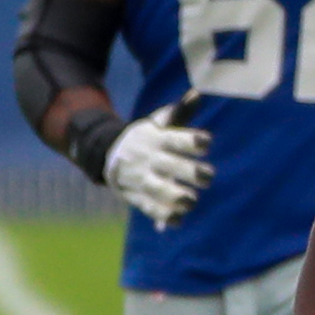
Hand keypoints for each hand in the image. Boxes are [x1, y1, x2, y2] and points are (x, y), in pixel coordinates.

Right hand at [70, 97, 211, 227]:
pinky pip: (148, 208)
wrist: (107, 154)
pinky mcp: (136, 196)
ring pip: (156, 188)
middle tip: (208, 176)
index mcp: (156, 138)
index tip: (206, 143)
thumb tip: (197, 93)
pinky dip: (161, 215)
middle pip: (168, 164)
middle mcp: (148, 158)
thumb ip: (179, 111)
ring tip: (191, 201)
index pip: (174, 138)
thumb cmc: (146, 137)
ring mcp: (140, 178)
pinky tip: (178, 220)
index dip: (190, 140)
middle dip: (188, 171)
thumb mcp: (158, 122)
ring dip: (174, 196)